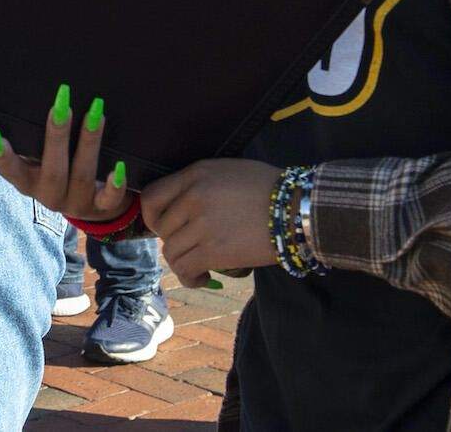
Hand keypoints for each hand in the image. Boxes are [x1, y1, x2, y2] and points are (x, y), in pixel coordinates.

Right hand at [0, 83, 134, 223]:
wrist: (90, 202)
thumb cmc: (59, 167)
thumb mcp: (39, 159)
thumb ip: (33, 140)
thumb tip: (29, 99)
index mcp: (28, 182)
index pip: (11, 171)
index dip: (2, 156)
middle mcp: (49, 196)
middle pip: (52, 170)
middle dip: (57, 136)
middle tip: (62, 105)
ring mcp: (75, 202)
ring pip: (81, 175)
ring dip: (88, 142)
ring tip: (96, 113)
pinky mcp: (101, 207)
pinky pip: (108, 200)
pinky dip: (114, 184)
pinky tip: (119, 167)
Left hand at [140, 158, 284, 287]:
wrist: (298, 209)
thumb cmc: (269, 189)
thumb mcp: (228, 171)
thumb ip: (199, 183)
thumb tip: (178, 204)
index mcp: (196, 174)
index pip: (152, 196)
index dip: (152, 216)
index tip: (162, 227)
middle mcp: (194, 196)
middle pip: (161, 227)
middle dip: (173, 241)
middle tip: (191, 248)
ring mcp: (203, 223)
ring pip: (171, 251)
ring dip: (183, 263)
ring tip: (199, 266)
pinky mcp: (214, 250)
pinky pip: (185, 269)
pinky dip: (190, 278)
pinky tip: (203, 278)